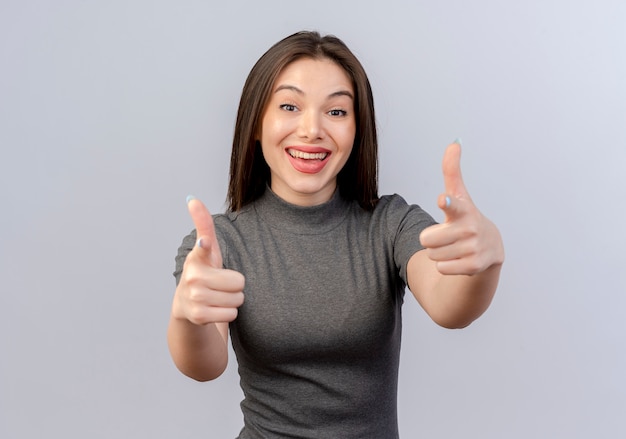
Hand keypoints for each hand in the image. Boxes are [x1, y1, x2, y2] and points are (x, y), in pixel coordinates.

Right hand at [173, 197, 244, 324]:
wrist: (187, 306)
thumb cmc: (203, 272)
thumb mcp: (206, 249)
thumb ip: (203, 224)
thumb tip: (192, 198)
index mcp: (196, 257)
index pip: (203, 247)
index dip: (205, 244)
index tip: (205, 242)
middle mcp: (192, 276)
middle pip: (239, 282)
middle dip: (236, 286)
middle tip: (222, 285)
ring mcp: (194, 297)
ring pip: (237, 299)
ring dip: (233, 300)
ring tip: (218, 296)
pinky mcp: (198, 316)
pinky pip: (232, 313)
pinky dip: (228, 313)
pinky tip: (216, 309)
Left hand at [419, 142, 503, 275]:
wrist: (490, 249)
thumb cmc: (466, 217)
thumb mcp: (459, 195)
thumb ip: (452, 170)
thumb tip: (455, 142)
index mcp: (463, 210)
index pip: (452, 205)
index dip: (446, 202)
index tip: (442, 200)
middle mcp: (470, 229)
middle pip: (427, 239)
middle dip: (431, 240)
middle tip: (446, 236)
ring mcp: (473, 249)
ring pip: (433, 254)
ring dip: (438, 252)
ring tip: (453, 246)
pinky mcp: (473, 266)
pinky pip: (441, 267)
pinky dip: (445, 265)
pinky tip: (458, 259)